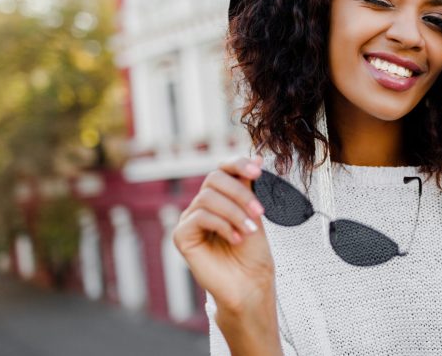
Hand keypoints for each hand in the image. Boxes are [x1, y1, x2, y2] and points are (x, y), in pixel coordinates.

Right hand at [172, 155, 274, 314]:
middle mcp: (202, 205)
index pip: (222, 169)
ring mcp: (190, 220)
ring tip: (250, 230)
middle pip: (213, 179)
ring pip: (208, 198)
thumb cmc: (253, 253)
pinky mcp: (182, 236)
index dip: (238, 164)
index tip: (258, 171)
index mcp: (220, 197)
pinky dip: (222, 225)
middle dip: (240, 193)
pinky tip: (236, 238)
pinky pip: (199, 217)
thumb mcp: (254, 213)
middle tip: (259, 211)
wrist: (249, 285)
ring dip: (234, 212)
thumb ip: (250, 187)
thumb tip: (257, 156)